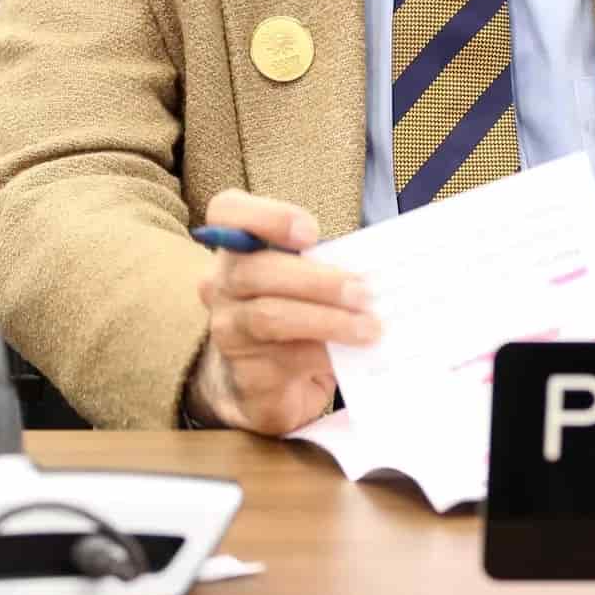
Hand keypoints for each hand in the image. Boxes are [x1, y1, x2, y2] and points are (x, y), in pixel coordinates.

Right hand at [187, 191, 377, 435]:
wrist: (266, 383)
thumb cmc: (294, 312)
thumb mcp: (304, 279)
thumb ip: (324, 262)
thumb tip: (373, 267)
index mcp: (236, 247)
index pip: (227, 210)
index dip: (267, 216)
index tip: (311, 233)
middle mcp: (221, 284)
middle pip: (256, 270)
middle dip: (317, 280)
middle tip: (364, 291)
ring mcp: (229, 329)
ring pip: (270, 316)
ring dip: (328, 319)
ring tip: (369, 326)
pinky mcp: (247, 372)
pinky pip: (288, 358)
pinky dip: (328, 352)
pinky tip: (356, 352)